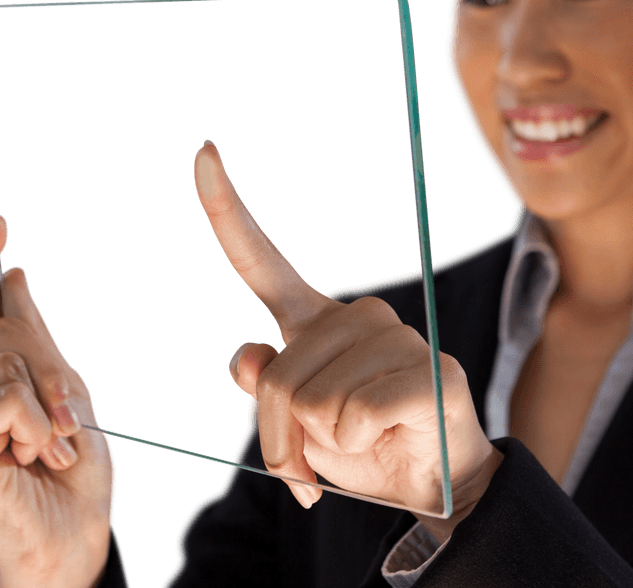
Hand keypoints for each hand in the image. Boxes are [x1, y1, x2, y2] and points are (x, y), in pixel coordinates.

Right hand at [0, 214, 115, 587]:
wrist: (72, 533)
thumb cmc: (72, 473)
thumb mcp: (67, 393)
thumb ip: (37, 341)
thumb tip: (14, 277)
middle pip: (13, 329)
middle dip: (55, 374)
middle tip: (65, 430)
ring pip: (10, 359)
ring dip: (50, 408)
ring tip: (48, 450)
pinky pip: (4, 395)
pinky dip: (34, 427)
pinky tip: (29, 458)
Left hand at [195, 141, 501, 535]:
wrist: (427, 481)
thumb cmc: (360, 444)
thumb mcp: (296, 424)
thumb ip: (266, 389)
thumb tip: (248, 355)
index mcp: (316, 320)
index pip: (260, 261)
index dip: (225, 210)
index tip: (202, 152)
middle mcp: (357, 316)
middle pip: (277, 380)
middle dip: (283, 438)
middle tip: (316, 457)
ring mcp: (398, 339)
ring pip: (314, 404)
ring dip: (323, 448)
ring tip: (360, 443)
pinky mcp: (430, 373)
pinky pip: (355, 418)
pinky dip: (359, 446)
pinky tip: (388, 435)